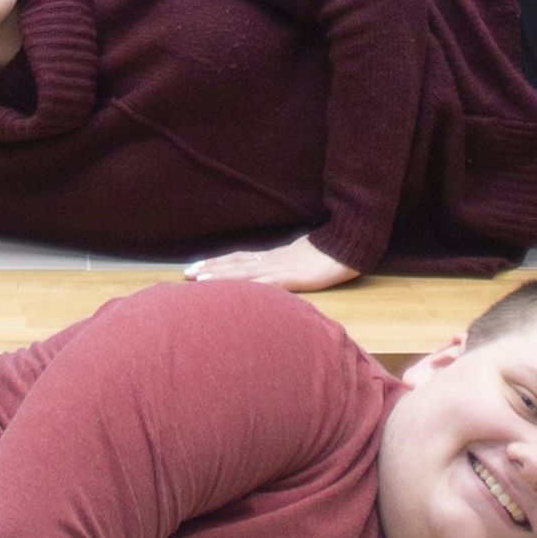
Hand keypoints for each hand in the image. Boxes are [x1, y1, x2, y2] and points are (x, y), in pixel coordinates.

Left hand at [185, 241, 359, 292]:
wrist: (350, 246)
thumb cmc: (329, 256)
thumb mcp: (301, 263)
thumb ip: (284, 271)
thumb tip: (268, 280)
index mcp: (273, 258)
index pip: (239, 259)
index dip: (217, 264)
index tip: (195, 268)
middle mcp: (272, 261)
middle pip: (236, 263)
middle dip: (211, 269)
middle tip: (186, 274)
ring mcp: (282, 268)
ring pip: (246, 272)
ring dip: (222, 276)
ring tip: (200, 280)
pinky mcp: (295, 276)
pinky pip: (269, 282)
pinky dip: (251, 286)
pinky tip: (237, 291)